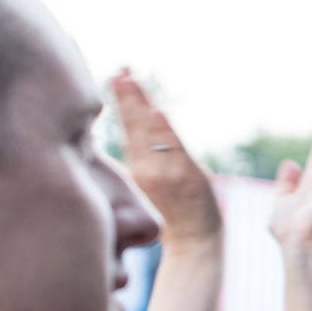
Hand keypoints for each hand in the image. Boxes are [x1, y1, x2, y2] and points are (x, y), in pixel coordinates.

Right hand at [111, 70, 220, 244]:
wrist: (194, 240)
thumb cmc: (172, 210)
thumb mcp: (149, 181)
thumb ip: (142, 154)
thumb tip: (139, 123)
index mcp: (137, 168)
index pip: (127, 127)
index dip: (122, 101)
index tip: (117, 75)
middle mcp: (147, 169)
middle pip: (134, 125)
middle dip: (126, 96)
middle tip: (119, 70)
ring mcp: (166, 172)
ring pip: (151, 132)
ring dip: (140, 103)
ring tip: (130, 78)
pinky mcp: (188, 177)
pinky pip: (175, 150)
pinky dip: (165, 131)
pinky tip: (157, 112)